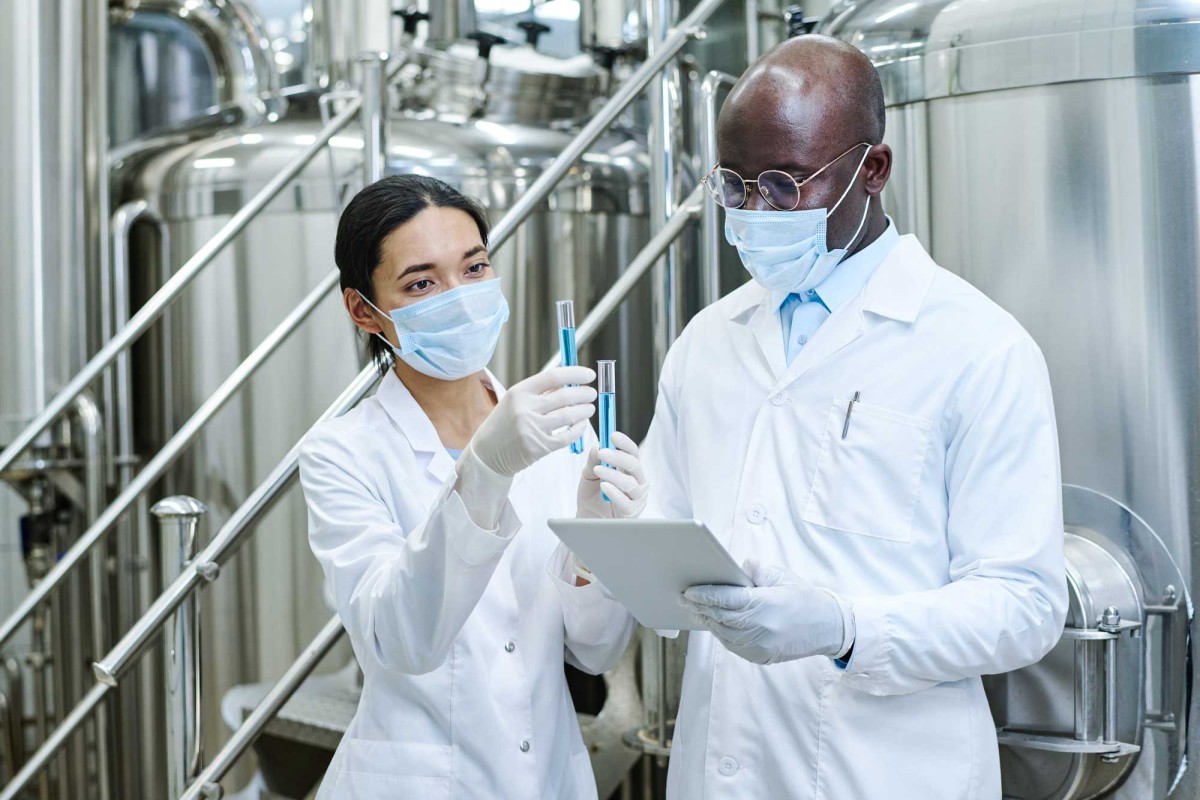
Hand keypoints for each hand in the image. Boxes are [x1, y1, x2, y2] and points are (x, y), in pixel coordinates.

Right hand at [470, 366, 595, 476]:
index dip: (575, 374)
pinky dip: (579, 428)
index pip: (553, 376)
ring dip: (585, 410)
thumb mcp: (514, 401)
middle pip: (565, 396)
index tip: (589, 375)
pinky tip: (582, 424)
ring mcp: (533, 429)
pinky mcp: (540, 447)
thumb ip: (539, 392)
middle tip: (592, 393)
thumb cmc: (504, 424)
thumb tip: (570, 381)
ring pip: (569, 416)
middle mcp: (525, 409)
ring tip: (590, 408)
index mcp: (519, 392)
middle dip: (584, 394)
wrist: (487, 454)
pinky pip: (567, 436)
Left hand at [576, 431, 648, 518]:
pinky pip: (626, 502)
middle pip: (634, 465)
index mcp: (630, 470)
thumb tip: (599, 444)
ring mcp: (637, 498)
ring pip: (630, 483)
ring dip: (613, 474)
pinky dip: (615, 493)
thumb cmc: (592, 495)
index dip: (624, 443)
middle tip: (602, 453)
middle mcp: (638, 482)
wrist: (587, 518)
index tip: (613, 435)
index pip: (632, 452)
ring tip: (598, 470)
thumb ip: (594, 459)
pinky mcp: (631, 512)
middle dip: (617, 457)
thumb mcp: (589, 473)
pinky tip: (604, 486)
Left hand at [679, 561, 849, 664]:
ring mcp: (760, 646)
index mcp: (766, 605)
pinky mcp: (761, 657)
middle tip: (683, 598)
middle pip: (721, 618)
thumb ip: (758, 572)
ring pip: (723, 634)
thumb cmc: (805, 598)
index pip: (727, 600)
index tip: (689, 590)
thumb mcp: (783, 577)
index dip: (705, 595)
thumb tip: (739, 565)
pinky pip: (733, 645)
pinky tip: (713, 622)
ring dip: (707, 621)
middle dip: (700, 607)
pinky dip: (720, 633)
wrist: (829, 628)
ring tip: (694, 609)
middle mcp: (761, 629)